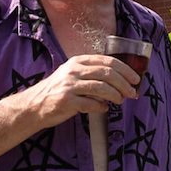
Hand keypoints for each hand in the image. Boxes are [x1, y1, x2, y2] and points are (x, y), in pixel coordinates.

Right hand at [20, 54, 139, 127]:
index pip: (108, 61)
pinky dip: (101, 107)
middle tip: (133, 93)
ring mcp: (69, 85)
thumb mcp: (73, 75)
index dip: (125, 70)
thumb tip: (121, 80)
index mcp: (78, 61)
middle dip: (124, 83)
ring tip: (121, 100)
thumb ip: (93, 74)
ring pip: (101, 88)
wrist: (34, 105)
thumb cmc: (58, 91)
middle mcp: (73, 70)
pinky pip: (91, 104)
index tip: (136, 79)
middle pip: (107, 73)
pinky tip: (103, 109)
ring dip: (115, 95)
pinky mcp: (66, 101)